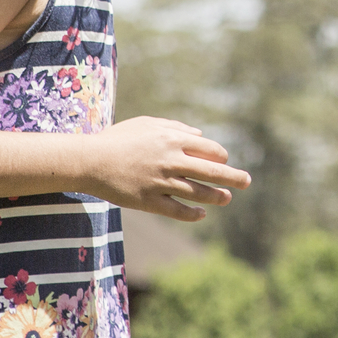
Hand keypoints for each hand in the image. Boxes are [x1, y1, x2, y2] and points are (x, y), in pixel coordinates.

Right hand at [83, 116, 251, 221]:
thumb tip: (200, 135)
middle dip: (232, 177)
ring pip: (198, 192)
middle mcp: (171, 160)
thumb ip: (176, 127)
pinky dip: (192, 213)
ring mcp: (161, 182)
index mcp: (173, 139)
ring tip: (227, 199)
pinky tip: (202, 214)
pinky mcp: (149, 201)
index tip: (223, 162)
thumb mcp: (148, 123)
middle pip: (211, 171)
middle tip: (247, 181)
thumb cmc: (119, 138)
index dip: (220, 157)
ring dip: (216, 196)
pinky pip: (177, 210)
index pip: (210, 150)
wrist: (90, 160)